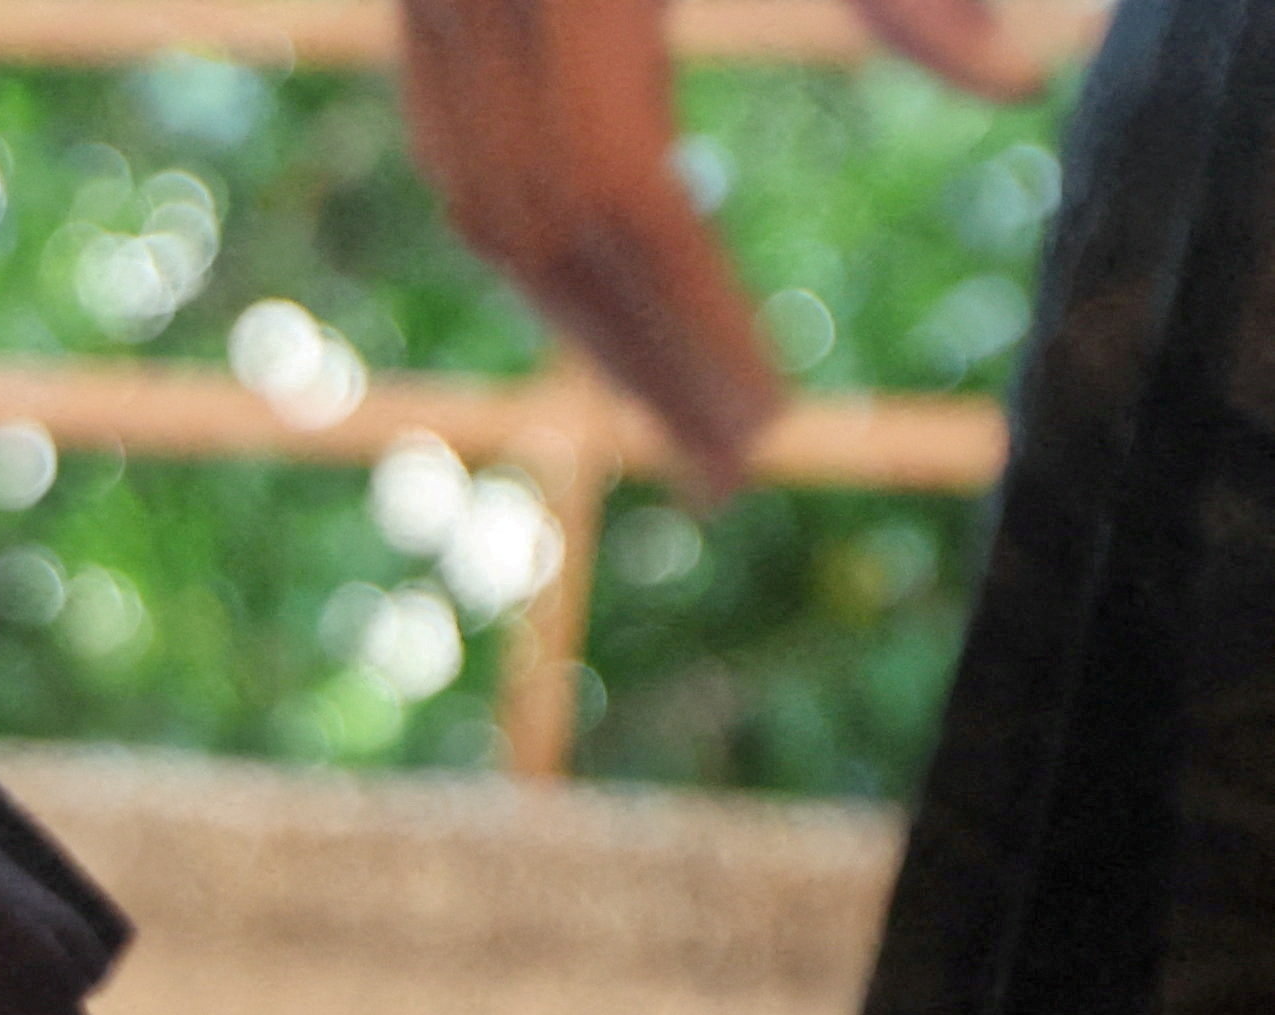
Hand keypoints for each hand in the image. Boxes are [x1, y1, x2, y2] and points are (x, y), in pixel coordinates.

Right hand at [393, 0, 1040, 499]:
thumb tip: (1020, 84)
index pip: (622, 193)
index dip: (690, 320)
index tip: (768, 422)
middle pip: (540, 230)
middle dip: (636, 361)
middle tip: (731, 469)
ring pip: (483, 202)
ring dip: (577, 320)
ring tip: (677, 407)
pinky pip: (456, 149)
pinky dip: (528, 237)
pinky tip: (597, 295)